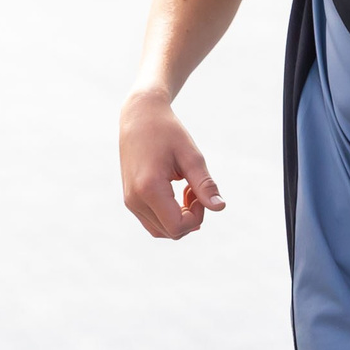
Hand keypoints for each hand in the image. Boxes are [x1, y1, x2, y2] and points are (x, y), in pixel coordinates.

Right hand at [119, 89, 225, 238]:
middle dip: (191, 218)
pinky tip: (177, 193)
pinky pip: (153, 222)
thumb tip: (220, 208)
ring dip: (180, 218)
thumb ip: (205, 184)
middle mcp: (134, 200)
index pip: (178, 226)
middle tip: (195, 188)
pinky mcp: (130, 200)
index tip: (199, 191)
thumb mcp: (191, 156)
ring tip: (186, 190)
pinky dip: (169, 215)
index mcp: (149, 188)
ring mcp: (130, 202)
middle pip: (171, 232)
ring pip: (161, 231)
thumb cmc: (167, 132)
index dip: (197, 217)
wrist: (139, 117)